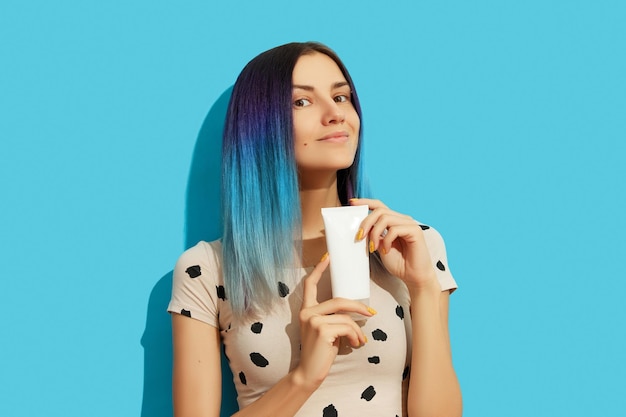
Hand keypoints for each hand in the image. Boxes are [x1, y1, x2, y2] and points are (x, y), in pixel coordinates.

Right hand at [295, 254, 374, 389]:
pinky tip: (355, 345)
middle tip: (371, 313)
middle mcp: (307, 312)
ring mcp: (313, 320)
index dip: (319, 270)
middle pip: (338, 300)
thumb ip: (333, 317)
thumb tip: (357, 311)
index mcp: (306, 310)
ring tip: (359, 341)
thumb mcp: (326, 330)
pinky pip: (347, 327)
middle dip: (358, 306)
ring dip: (357, 330)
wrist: (309, 373)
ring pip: (345, 317)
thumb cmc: (320, 352)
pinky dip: (356, 336)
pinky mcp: (322, 330)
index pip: (309, 284)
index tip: (328, 257)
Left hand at [350, 198, 439, 291]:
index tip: (352, 203)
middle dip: (366, 223)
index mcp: (394, 221)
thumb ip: (372, 235)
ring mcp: (409, 224)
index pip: (379, 206)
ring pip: (385, 218)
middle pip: (380, 211)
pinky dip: (386, 241)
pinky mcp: (415, 231)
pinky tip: (386, 251)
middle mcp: (402, 219)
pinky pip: (395, 230)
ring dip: (375, 233)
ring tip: (372, 248)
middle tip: (359, 237)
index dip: (366, 202)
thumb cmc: (398, 263)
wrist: (413, 277)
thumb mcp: (379, 246)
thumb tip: (360, 228)